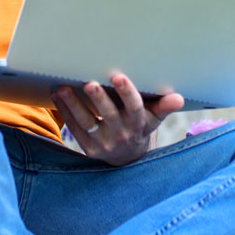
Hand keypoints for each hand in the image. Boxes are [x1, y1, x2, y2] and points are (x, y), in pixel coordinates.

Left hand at [52, 73, 184, 165]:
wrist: (127, 158)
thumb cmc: (140, 126)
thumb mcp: (153, 118)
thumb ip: (163, 106)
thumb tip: (178, 98)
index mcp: (138, 124)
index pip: (134, 108)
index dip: (127, 93)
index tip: (119, 76)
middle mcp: (121, 134)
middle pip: (108, 115)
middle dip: (99, 99)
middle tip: (89, 83)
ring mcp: (102, 143)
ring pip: (86, 122)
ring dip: (73, 104)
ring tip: (63, 88)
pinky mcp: (87, 147)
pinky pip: (74, 128)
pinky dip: (65, 111)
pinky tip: (57, 95)